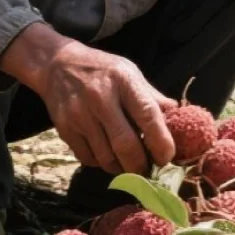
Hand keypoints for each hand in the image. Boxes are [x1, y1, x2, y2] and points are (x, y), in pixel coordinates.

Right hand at [0, 23, 175, 175]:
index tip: (167, 157)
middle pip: (125, 144)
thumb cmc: (102, 70)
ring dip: (122, 168)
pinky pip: (88, 159)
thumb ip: (152, 97)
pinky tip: (107, 156)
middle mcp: (101, 98)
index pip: (148, 116)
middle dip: (141, 165)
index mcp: (124, 81)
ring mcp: (80, 115)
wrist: (57, 64)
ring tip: (129, 165)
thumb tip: (177, 119)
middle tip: (148, 171)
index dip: (161, 142)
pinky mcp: (65, 128)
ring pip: (106, 157)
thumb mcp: (130, 73)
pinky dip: (101, 164)